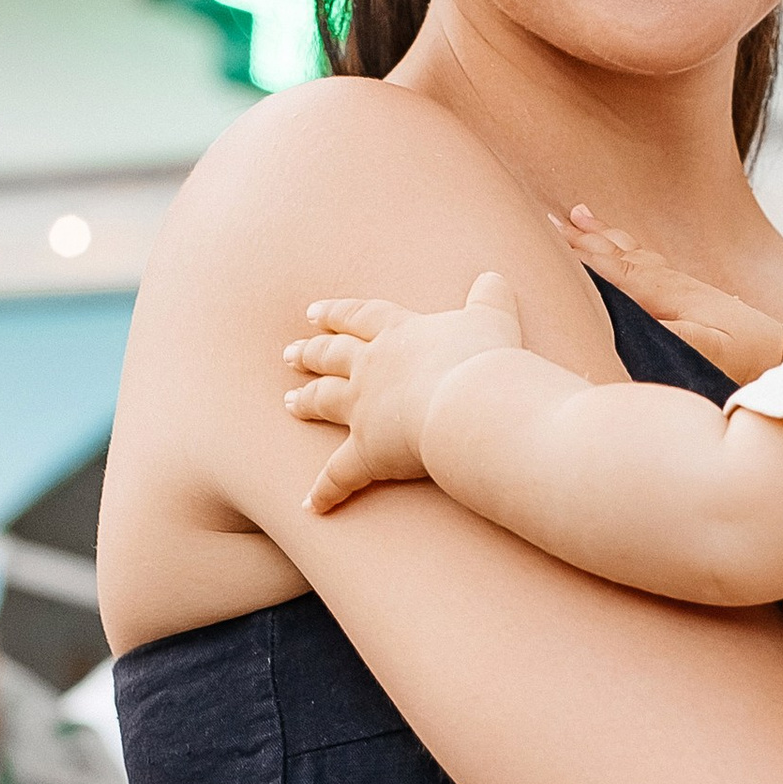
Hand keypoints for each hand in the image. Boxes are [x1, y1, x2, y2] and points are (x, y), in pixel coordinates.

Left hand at [283, 277, 522, 510]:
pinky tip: (310, 505)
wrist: (471, 402)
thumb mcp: (492, 319)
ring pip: (325, 401)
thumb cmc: (483, 360)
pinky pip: (338, 476)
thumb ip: (489, 298)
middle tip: (290, 354)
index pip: (360, 317)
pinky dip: (324, 491)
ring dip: (307, 403)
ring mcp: (364, 409)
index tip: (314, 313)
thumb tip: (493, 278)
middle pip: (332, 356)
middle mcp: (372, 367)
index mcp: (399, 333)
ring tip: (290, 404)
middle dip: (311, 353)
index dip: (338, 314)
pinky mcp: (366, 453)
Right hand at [562, 205, 782, 388]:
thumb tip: (638, 324)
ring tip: (577, 215)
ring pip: (629, 252)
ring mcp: (676, 283)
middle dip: (582, 238)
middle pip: (616, 253)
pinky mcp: (685, 291)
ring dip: (601, 235)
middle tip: (549, 217)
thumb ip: (673, 334)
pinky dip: (623, 247)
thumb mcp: (710, 349)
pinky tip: (619, 245)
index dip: (581, 256)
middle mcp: (667, 281)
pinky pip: (642, 260)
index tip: (550, 238)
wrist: (781, 350)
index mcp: (665, 293)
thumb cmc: (744, 355)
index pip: (614, 270)